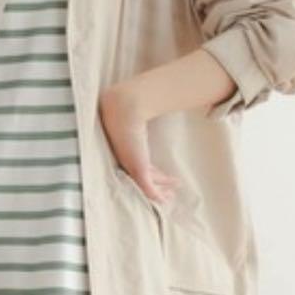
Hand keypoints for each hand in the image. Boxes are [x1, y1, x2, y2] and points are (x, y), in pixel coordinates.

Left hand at [98, 84, 180, 205]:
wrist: (123, 109)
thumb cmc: (126, 107)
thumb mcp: (133, 112)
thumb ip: (138, 111)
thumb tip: (146, 96)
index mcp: (124, 150)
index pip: (139, 166)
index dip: (152, 174)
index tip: (164, 177)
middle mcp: (126, 160)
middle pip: (143, 177)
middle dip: (158, 184)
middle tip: (170, 192)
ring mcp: (131, 166)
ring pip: (146, 186)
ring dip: (160, 191)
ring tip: (172, 194)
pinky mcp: (138, 169)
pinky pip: (148, 189)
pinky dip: (156, 195)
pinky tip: (166, 198)